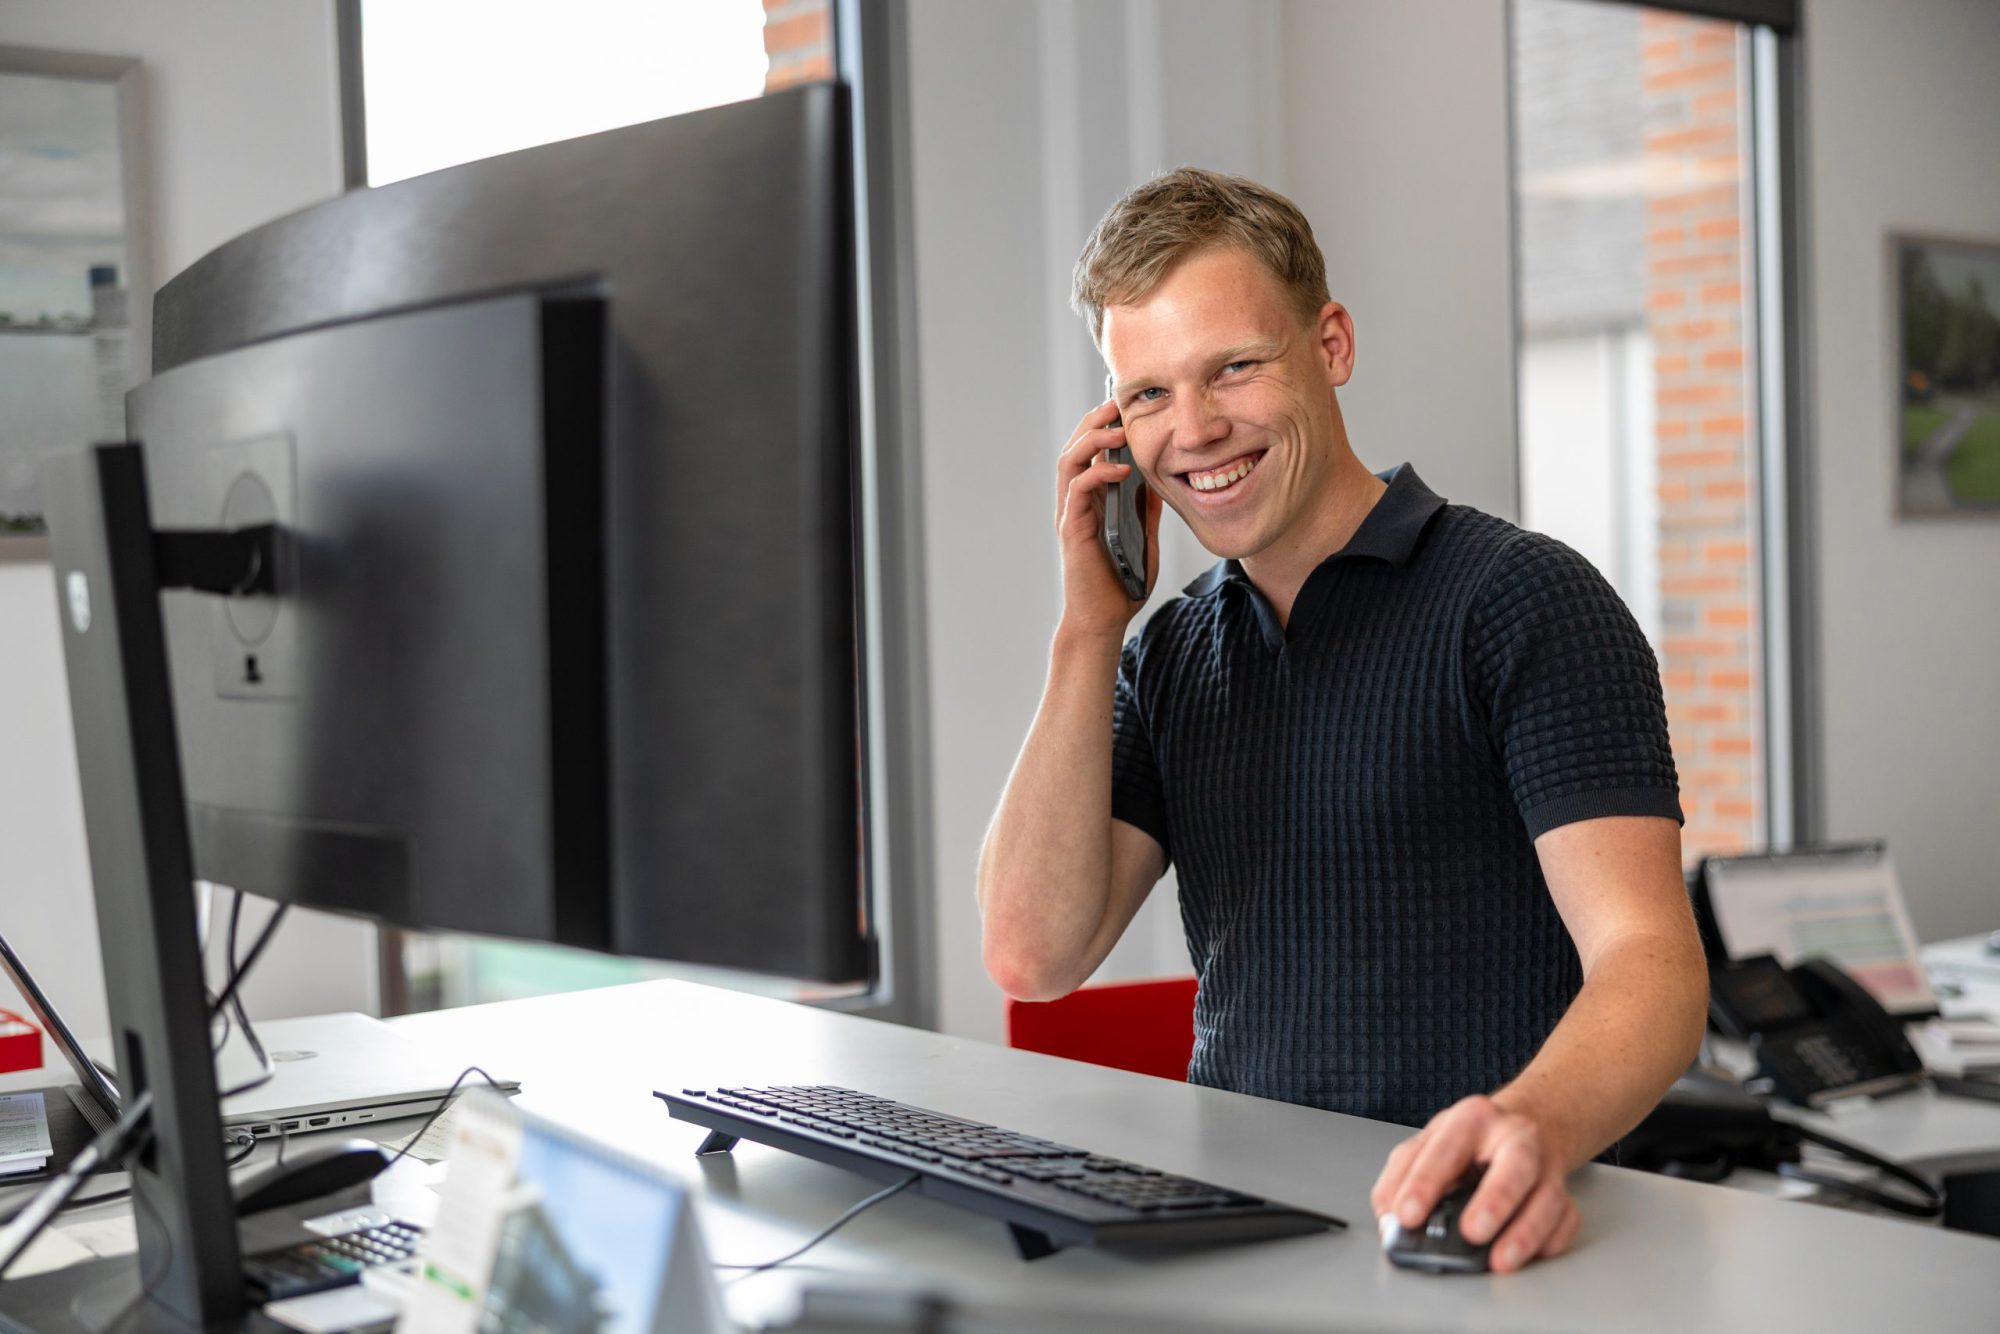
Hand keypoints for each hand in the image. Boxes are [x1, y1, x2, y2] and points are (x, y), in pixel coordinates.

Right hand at [1053, 398, 1163, 637]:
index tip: (1123, 409)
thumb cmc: (1120, 585)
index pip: (1088, 453)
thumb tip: (1157, 479)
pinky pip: (1077, 491)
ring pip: (1069, 462)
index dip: (1101, 427)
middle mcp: (1075, 504)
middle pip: (1074, 448)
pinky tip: (1120, 470)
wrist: (1104, 620)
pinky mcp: (1072, 530)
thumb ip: (1145, 509)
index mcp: (1090, 502)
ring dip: (1092, 441)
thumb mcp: (1143, 537)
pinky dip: (1096, 474)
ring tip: (1118, 431)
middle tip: (1117, 405)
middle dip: (1094, 422)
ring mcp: (1071, 515)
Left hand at [1368, 1095, 1581, 1272]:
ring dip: (1525, 1233)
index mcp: (1470, 1120)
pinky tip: (1532, 1254)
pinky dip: (1551, 1240)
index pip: (1445, 1150)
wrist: (1525, 1123)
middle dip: (1494, 1201)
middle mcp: (1514, 1137)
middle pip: (1515, 1165)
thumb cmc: (1469, 1143)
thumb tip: (1389, 1220)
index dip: (1423, 1185)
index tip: (1407, 1217)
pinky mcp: (1566, 1192)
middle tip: (1470, 1232)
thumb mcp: (1426, 1145)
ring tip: (1499, 1261)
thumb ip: (1400, 1179)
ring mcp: (1546, 1164)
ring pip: (1547, 1198)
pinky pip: (1567, 1218)